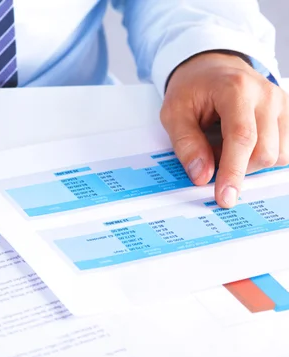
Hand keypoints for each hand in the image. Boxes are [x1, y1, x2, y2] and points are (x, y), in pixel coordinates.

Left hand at [161, 51, 288, 207]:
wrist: (211, 65)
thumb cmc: (192, 87)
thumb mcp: (173, 113)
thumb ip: (186, 144)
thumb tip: (202, 176)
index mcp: (236, 89)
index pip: (242, 138)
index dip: (233, 171)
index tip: (225, 197)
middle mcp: (266, 95)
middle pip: (264, 152)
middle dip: (237, 168)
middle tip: (210, 156)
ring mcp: (282, 103)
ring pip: (278, 155)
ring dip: (249, 163)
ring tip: (224, 146)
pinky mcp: (288, 114)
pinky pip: (283, 150)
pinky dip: (259, 156)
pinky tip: (241, 145)